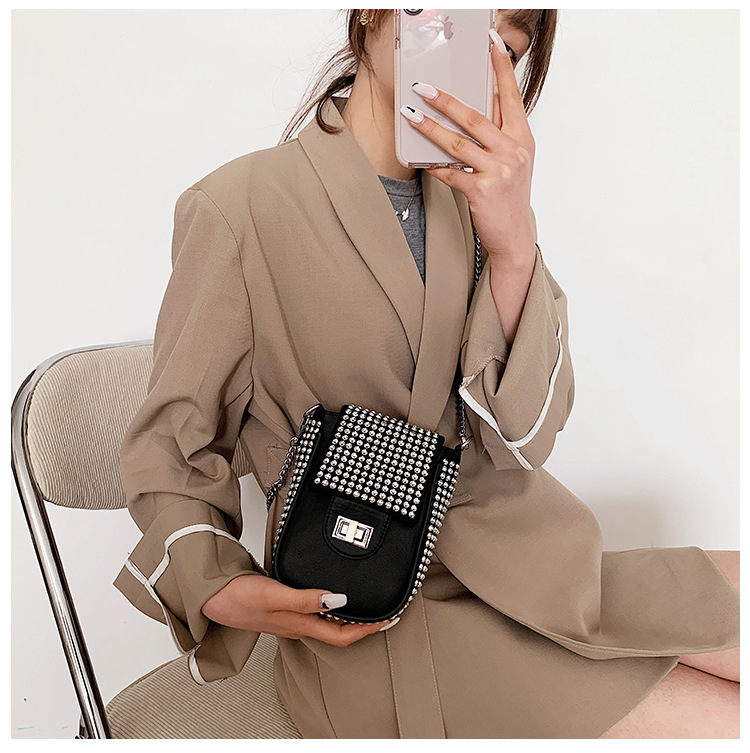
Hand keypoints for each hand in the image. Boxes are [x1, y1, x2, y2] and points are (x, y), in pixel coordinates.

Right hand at [201, 574, 396, 646]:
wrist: (212, 596)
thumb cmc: (239, 597)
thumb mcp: (275, 595)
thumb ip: (307, 599)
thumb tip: (340, 600)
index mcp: (299, 625)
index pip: (342, 635)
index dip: (368, 630)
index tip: (388, 619)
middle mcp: (298, 625)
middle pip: (338, 632)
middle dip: (364, 624)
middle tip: (385, 610)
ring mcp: (289, 618)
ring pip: (327, 622)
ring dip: (348, 616)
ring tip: (366, 602)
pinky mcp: (282, 608)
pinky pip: (314, 611)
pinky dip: (330, 606)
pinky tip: (332, 594)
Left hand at [400, 27, 535, 266]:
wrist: (514, 235)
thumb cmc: (510, 196)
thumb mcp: (513, 160)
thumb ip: (498, 133)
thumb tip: (473, 106)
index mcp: (522, 138)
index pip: (510, 97)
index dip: (500, 70)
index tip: (491, 45)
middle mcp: (513, 151)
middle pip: (475, 118)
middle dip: (446, 100)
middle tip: (424, 87)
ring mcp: (498, 171)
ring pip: (457, 143)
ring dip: (431, 128)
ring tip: (411, 115)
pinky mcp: (481, 191)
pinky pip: (451, 173)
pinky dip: (435, 165)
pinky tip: (422, 158)